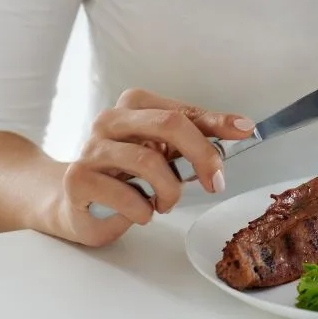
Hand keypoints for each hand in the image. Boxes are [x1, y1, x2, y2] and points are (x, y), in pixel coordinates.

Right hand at [57, 88, 254, 246]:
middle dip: (201, 156)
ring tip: (165, 203)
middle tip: (216, 182)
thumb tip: (241, 127)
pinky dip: (143, 210)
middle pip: (169, 124)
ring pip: (149, 162)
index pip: (183, 111)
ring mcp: (92, 148)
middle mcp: (110, 120)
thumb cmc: (123, 175)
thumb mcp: (162, 152)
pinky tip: (141, 212)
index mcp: (133, 105)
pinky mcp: (79, 178)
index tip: (245, 132)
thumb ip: (195, 137)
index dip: (217, 123)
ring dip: (169, 191)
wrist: (72, 200)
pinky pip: (126, 195)